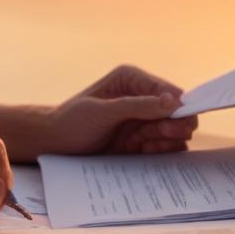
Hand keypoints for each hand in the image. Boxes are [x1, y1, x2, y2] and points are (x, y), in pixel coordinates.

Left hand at [44, 65, 197, 155]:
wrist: (56, 145)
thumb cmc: (72, 121)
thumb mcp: (102, 111)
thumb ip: (137, 106)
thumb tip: (173, 101)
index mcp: (133, 81)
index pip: (169, 91)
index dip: (179, 106)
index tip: (174, 122)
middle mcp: (143, 98)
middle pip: (178, 112)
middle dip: (175, 125)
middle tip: (159, 134)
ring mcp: (143, 121)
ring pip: (176, 131)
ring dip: (168, 139)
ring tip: (146, 145)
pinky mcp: (142, 141)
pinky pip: (166, 147)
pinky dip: (162, 151)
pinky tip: (144, 152)